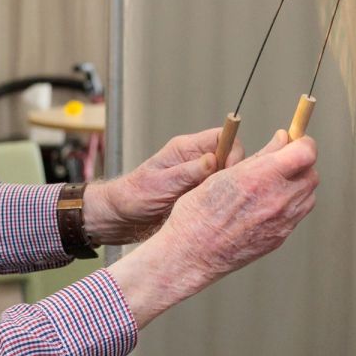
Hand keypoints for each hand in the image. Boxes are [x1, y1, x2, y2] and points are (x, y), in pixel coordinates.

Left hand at [82, 126, 225, 244]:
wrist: (120, 218)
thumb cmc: (133, 196)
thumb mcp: (161, 184)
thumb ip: (188, 172)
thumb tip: (214, 160)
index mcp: (186, 149)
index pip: (223, 137)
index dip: (234, 152)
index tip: (231, 174)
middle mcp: (195, 161)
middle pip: (230, 158)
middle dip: (232, 175)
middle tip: (221, 194)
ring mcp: (197, 178)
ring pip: (225, 179)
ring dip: (223, 192)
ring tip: (213, 206)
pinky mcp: (197, 195)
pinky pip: (217, 195)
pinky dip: (217, 203)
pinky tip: (210, 214)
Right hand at [105, 131, 318, 326]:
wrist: (192, 253)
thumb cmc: (198, 212)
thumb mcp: (224, 173)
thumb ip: (261, 155)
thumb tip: (282, 138)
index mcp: (261, 178)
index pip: (305, 152)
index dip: (303, 142)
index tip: (294, 140)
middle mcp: (277, 200)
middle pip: (311, 173)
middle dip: (300, 163)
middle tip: (281, 162)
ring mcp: (282, 222)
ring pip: (309, 194)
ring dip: (298, 184)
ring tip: (272, 184)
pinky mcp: (281, 238)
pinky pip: (298, 214)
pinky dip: (290, 203)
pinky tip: (266, 203)